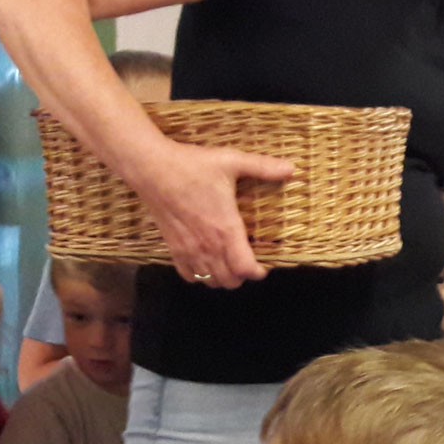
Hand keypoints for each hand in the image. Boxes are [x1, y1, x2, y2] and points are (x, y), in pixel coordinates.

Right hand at [129, 139, 293, 287]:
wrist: (152, 168)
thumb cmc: (192, 165)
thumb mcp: (232, 161)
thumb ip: (262, 167)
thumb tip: (292, 168)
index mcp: (226, 229)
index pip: (244, 269)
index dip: (257, 272)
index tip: (264, 266)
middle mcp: (207, 245)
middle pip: (229, 281)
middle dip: (242, 276)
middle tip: (248, 262)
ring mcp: (188, 249)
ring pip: (209, 281)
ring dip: (222, 277)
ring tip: (229, 263)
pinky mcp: (172, 247)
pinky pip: (188, 275)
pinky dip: (199, 275)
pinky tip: (206, 262)